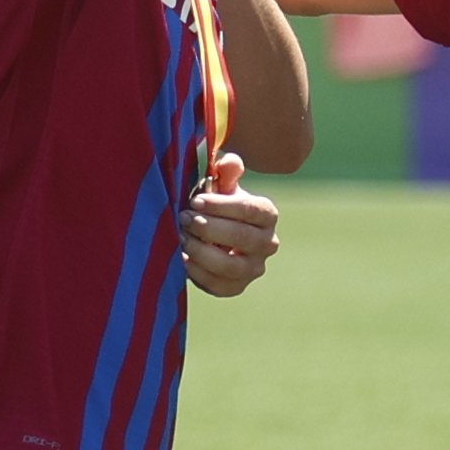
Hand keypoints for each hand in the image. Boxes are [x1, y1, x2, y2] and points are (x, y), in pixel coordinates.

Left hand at [181, 172, 279, 297]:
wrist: (210, 234)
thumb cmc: (215, 204)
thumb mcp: (220, 185)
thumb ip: (226, 172)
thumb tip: (231, 162)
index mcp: (267, 215)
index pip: (251, 210)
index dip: (222, 206)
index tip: (195, 201)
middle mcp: (268, 243)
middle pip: (243, 238)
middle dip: (209, 228)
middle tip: (184, 219)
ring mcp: (254, 269)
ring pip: (232, 266)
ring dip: (202, 252)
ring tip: (181, 238)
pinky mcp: (237, 288)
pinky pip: (219, 286)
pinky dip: (198, 274)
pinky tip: (181, 258)